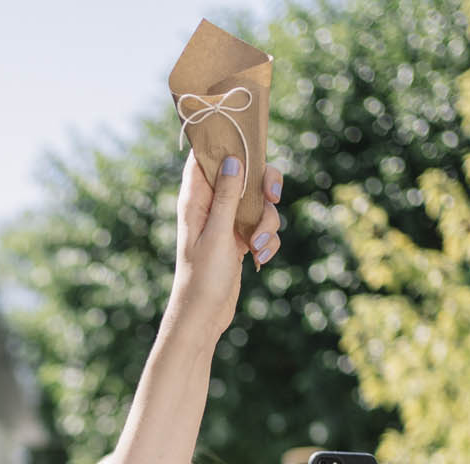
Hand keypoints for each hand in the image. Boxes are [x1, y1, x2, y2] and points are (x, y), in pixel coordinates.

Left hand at [167, 152, 283, 341]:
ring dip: (268, 223)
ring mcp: (226, 221)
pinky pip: (263, 226)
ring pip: (260, 203)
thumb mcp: (217, 234)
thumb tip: (232, 160)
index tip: (249, 141)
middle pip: (245, 174)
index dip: (226, 143)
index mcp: (196, 199)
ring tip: (257, 246)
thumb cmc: (203, 277)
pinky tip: (260, 258)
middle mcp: (210, 206)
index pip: (206, 156)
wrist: (204, 315)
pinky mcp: (239, 238)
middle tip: (273, 196)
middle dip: (265, 185)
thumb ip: (225, 197)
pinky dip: (267, 240)